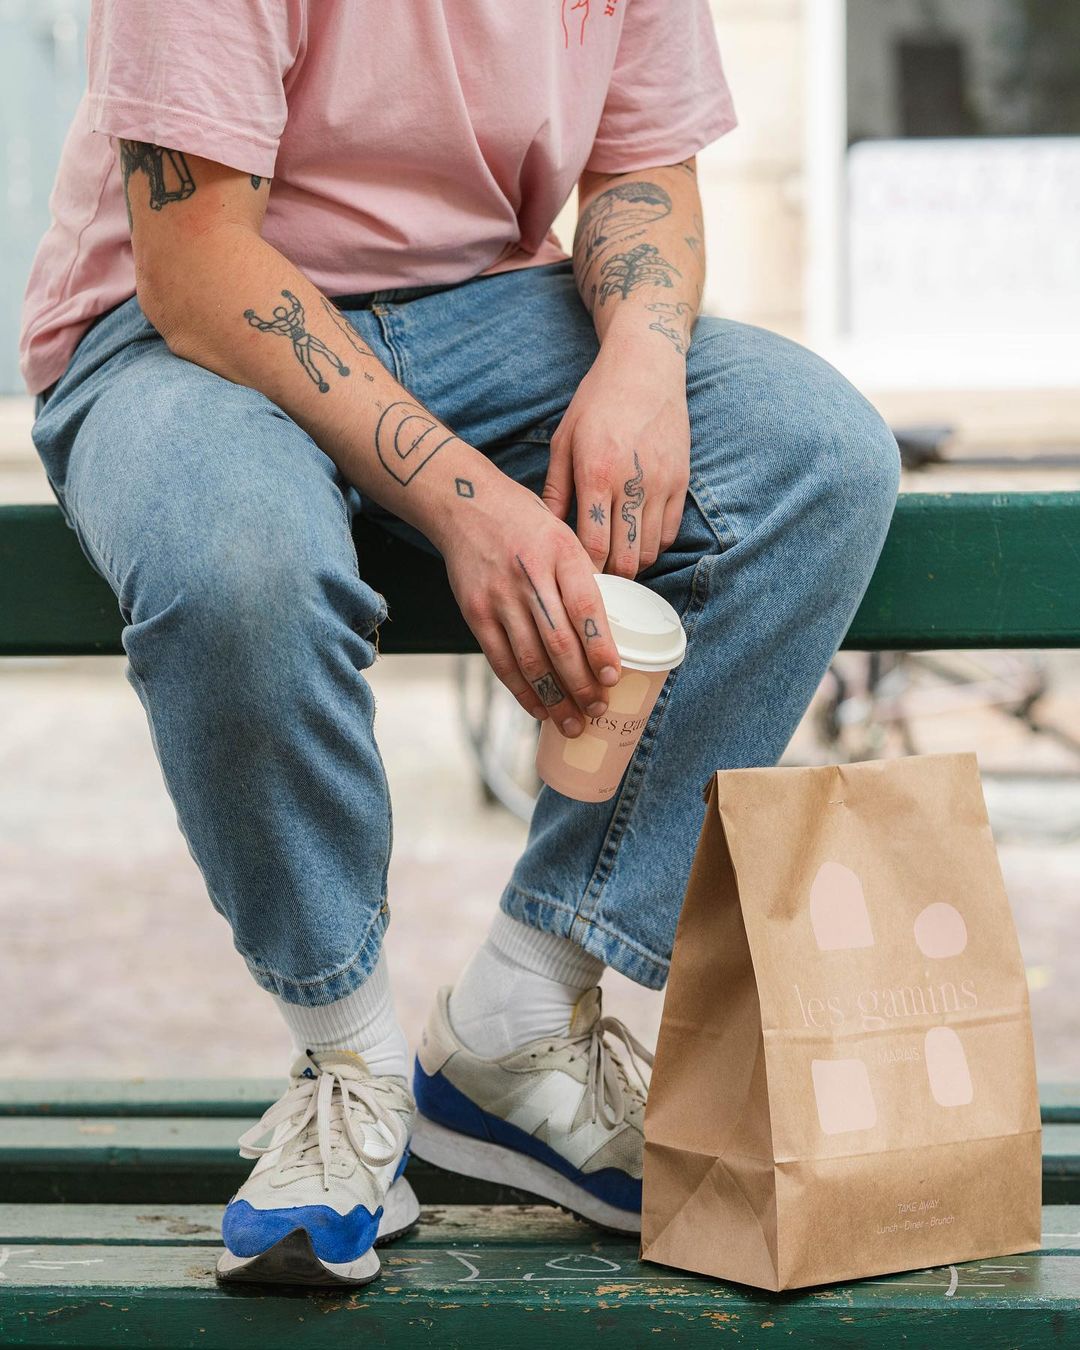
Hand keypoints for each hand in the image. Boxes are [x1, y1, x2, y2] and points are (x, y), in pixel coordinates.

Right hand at [439, 474, 622, 735]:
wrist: (467, 504)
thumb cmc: (526, 523)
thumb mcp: (564, 535)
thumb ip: (583, 579)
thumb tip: (608, 632)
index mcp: (562, 554)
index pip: (586, 609)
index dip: (600, 648)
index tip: (613, 678)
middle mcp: (530, 577)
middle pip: (559, 643)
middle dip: (581, 684)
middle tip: (598, 710)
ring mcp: (500, 597)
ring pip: (530, 659)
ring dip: (554, 697)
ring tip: (572, 722)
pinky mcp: (476, 612)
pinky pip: (501, 660)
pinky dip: (522, 690)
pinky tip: (538, 708)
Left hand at [543, 331, 690, 575]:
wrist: (646, 369)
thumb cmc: (597, 403)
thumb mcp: (564, 441)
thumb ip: (556, 490)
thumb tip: (547, 532)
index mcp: (597, 472)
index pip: (593, 544)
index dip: (585, 571)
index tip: (574, 580)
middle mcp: (633, 482)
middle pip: (625, 558)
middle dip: (608, 578)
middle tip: (593, 583)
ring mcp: (662, 484)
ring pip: (649, 550)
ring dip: (630, 566)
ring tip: (612, 567)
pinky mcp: (681, 482)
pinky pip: (669, 533)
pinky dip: (651, 547)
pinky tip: (634, 544)